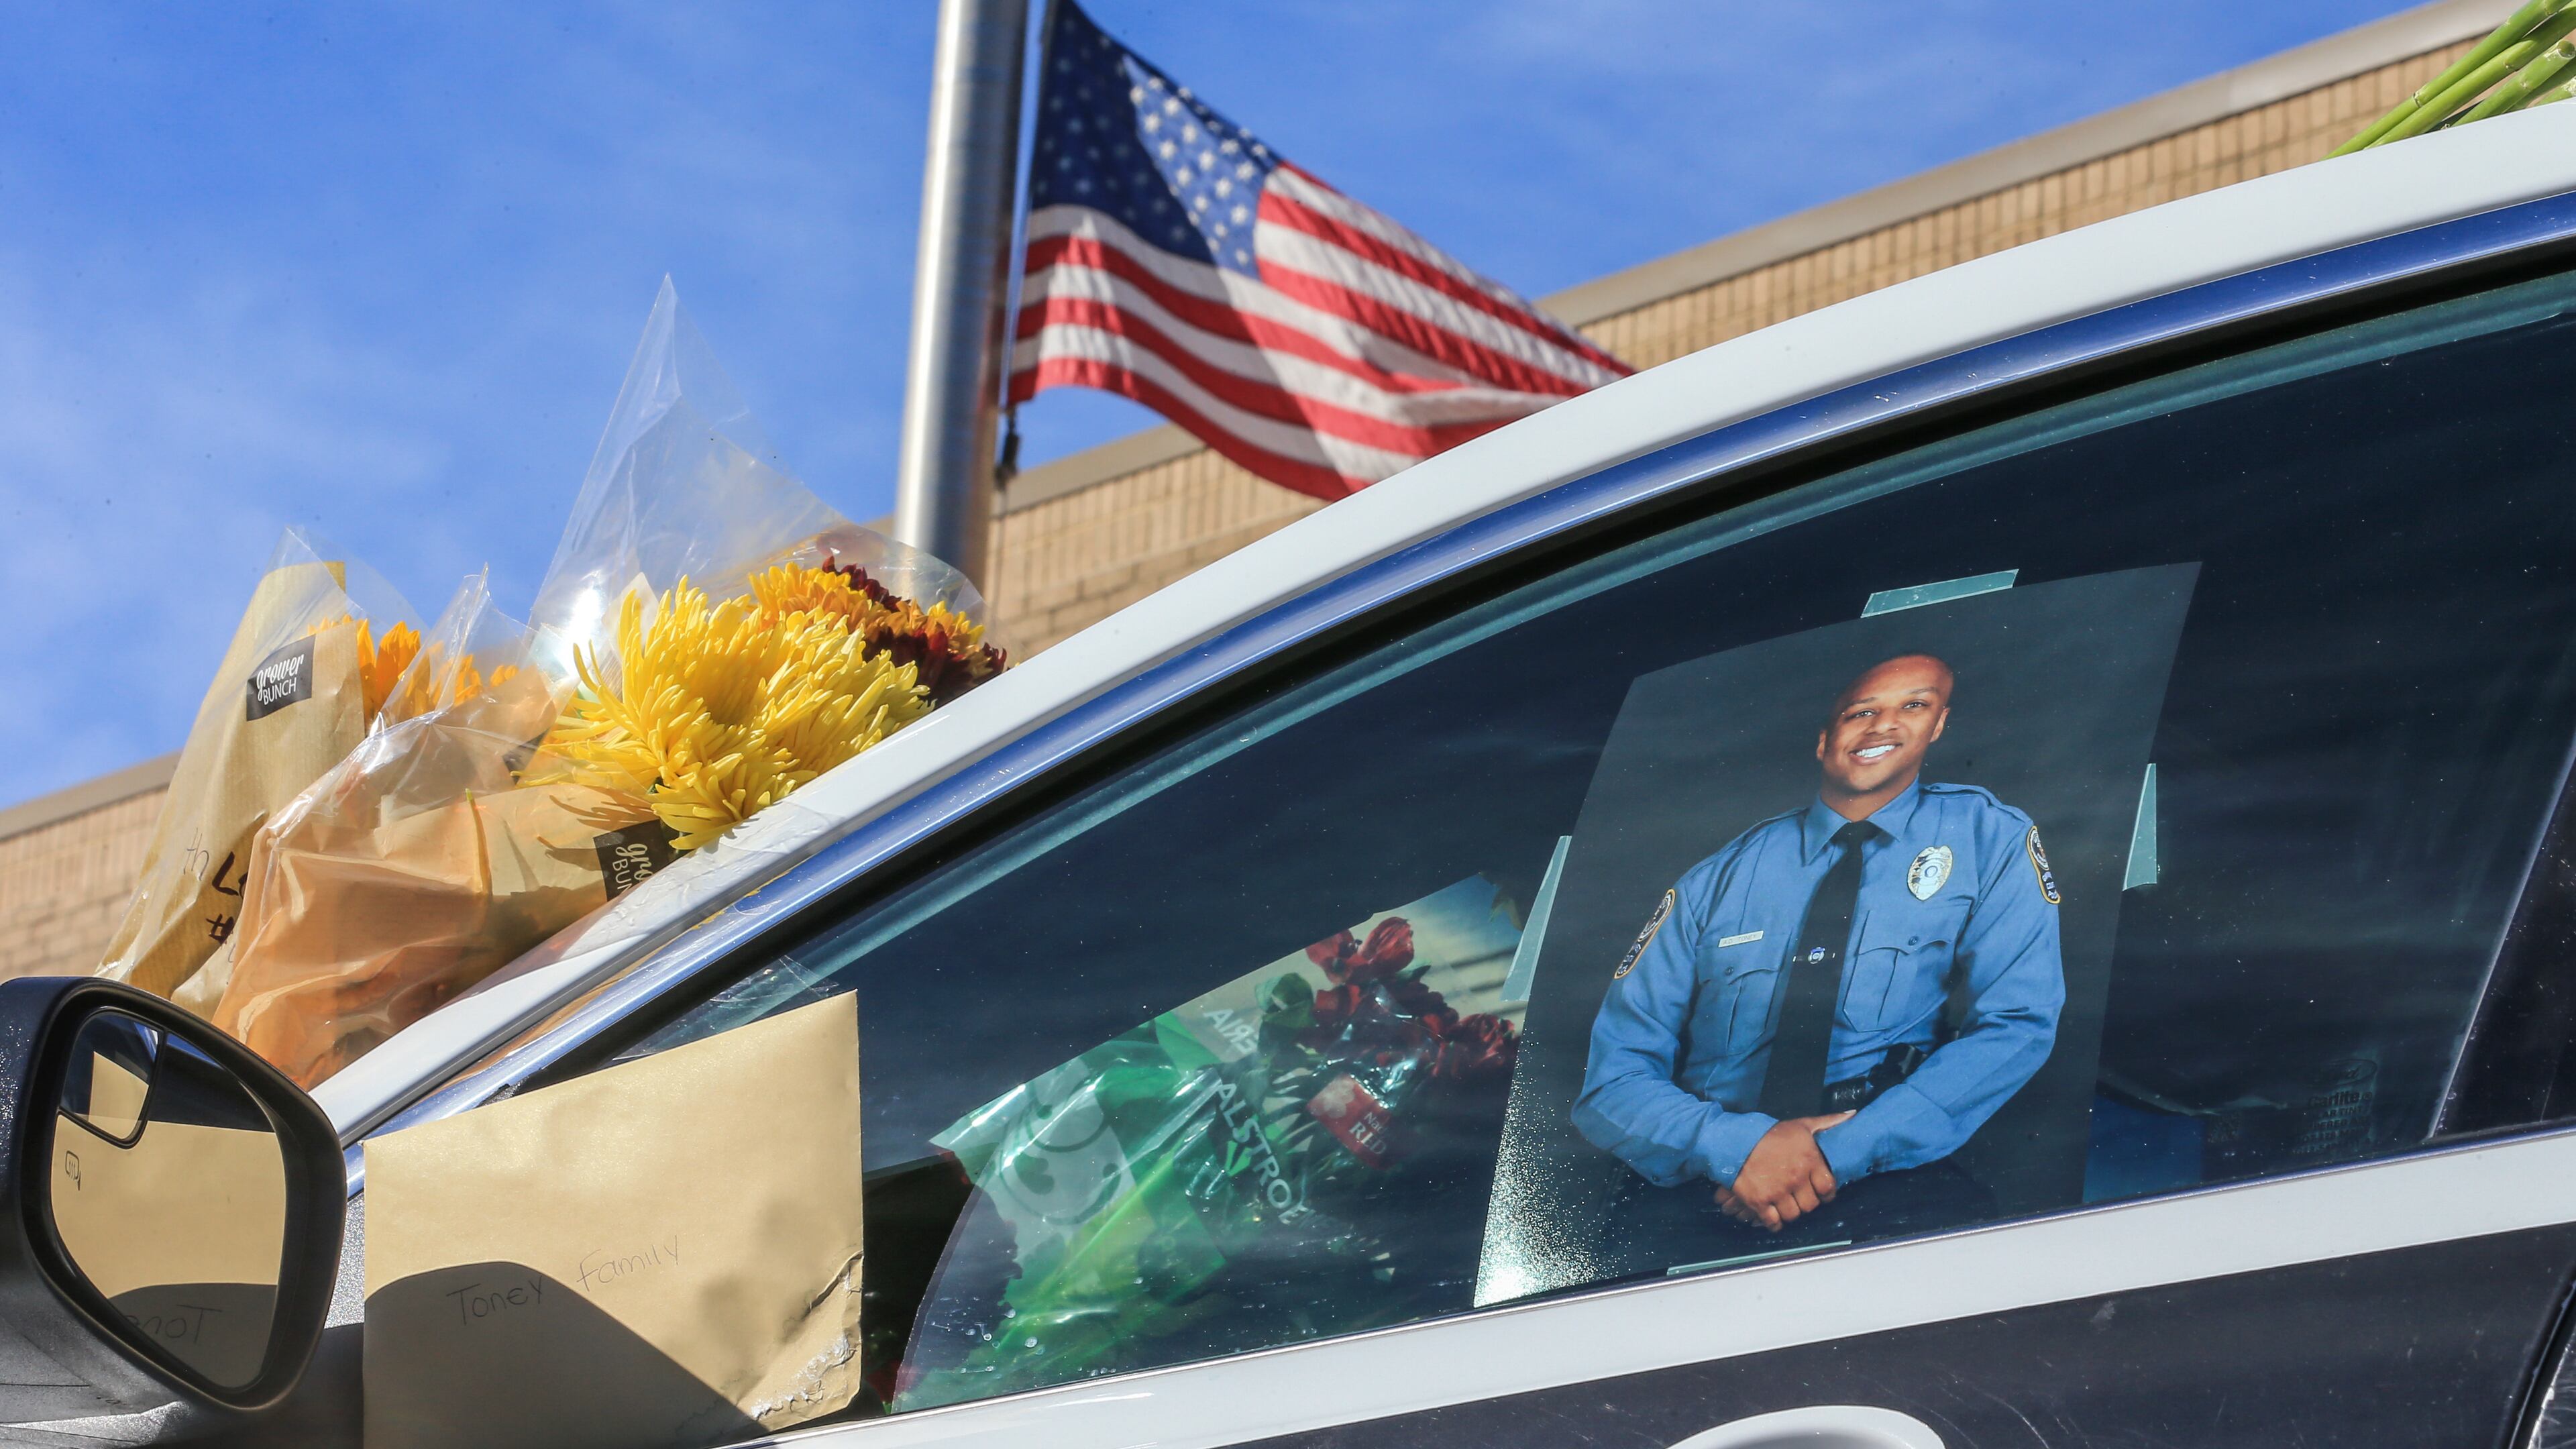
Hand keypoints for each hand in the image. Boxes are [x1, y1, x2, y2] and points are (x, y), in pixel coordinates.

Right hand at [1715, 1112, 1852, 1230]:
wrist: (1733, 1140)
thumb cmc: (1769, 1133)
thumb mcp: (1801, 1124)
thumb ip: (1827, 1122)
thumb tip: (1852, 1115)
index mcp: (1809, 1160)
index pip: (1828, 1188)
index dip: (1826, 1193)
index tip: (1820, 1193)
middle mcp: (1796, 1178)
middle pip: (1811, 1205)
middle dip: (1807, 1203)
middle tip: (1799, 1197)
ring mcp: (1777, 1191)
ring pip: (1793, 1215)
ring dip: (1790, 1212)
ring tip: (1785, 1204)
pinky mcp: (1759, 1201)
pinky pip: (1773, 1222)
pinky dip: (1774, 1223)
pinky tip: (1772, 1216)